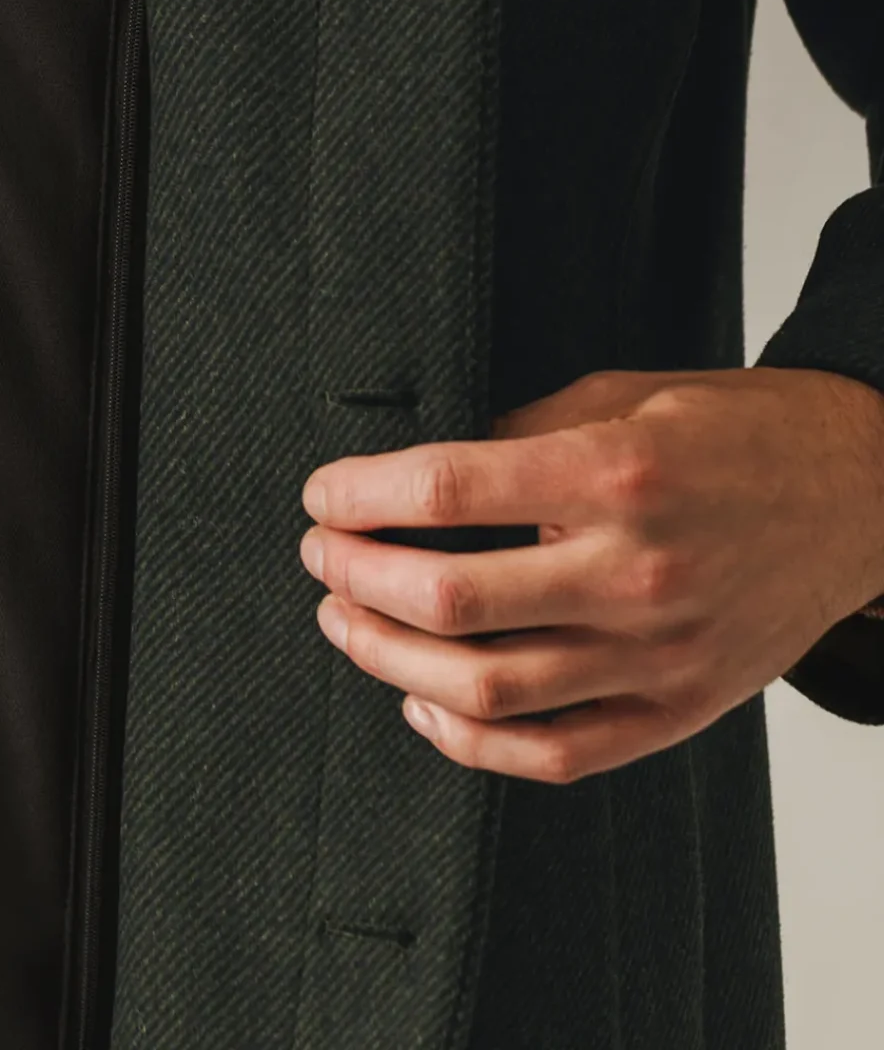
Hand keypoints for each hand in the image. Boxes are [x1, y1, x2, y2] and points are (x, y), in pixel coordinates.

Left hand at [299, 365, 883, 782]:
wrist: (855, 495)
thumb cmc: (731, 434)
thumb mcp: (621, 396)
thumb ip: (519, 432)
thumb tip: (414, 476)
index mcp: (614, 474)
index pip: (447, 490)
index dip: (362, 493)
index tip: (322, 493)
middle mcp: (634, 570)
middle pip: (452, 598)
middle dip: (356, 577)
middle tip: (320, 554)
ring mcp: (657, 655)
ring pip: (488, 690)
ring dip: (389, 658)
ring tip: (346, 622)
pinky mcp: (676, 712)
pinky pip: (552, 753)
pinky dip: (468, 739)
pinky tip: (420, 700)